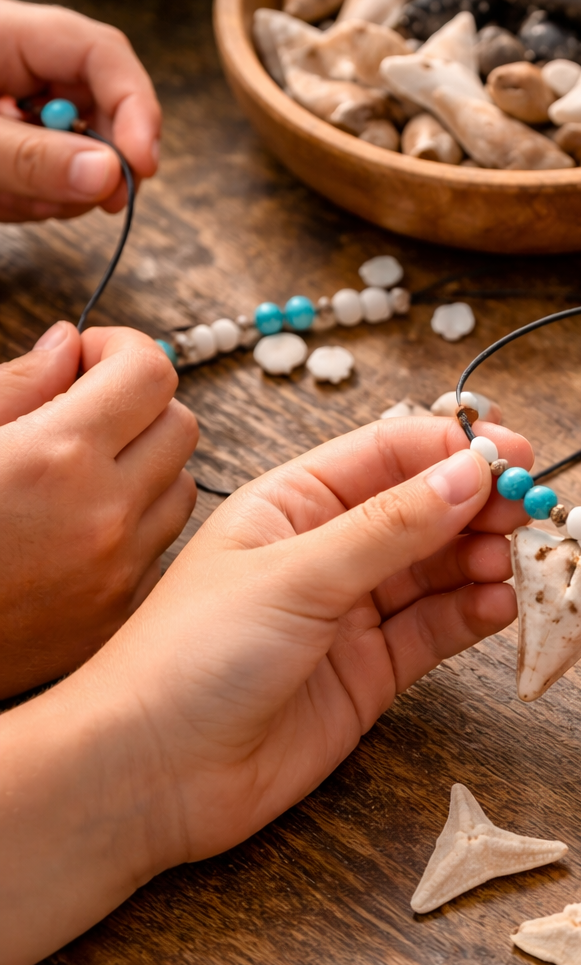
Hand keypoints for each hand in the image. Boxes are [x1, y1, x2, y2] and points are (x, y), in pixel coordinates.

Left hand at [0, 0, 159, 220]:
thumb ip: (29, 156)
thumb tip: (109, 175)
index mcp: (8, 34)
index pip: (100, 53)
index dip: (135, 107)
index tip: (143, 163)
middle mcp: (21, 65)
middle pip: (100, 105)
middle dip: (101, 161)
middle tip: (104, 203)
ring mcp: (16, 106)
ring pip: (78, 150)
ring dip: (57, 190)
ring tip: (8, 197)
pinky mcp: (12, 141)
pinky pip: (48, 175)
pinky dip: (33, 199)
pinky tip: (3, 197)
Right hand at [0, 322, 197, 696]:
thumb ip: (16, 385)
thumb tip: (67, 345)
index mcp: (56, 456)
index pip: (151, 372)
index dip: (121, 350)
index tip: (88, 360)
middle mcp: (102, 515)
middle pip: (181, 426)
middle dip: (139, 405)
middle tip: (86, 411)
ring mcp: (116, 574)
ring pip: (180, 490)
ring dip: (146, 468)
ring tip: (81, 474)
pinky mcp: (112, 619)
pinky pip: (159, 553)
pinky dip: (133, 531)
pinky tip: (75, 533)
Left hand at [0, 418, 530, 964]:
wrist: (151, 776)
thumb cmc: (191, 658)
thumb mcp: (296, 574)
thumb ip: (391, 527)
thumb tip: (469, 472)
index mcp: (294, 502)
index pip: (390, 453)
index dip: (455, 447)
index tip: (514, 453)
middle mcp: (328, 549)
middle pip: (425, 508)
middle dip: (479, 503)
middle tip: (528, 509)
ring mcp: (352, 612)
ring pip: (439, 568)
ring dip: (482, 559)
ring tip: (508, 563)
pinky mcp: (372, 671)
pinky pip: (437, 629)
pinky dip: (473, 613)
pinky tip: (497, 606)